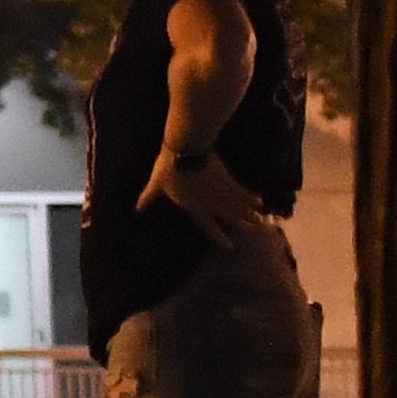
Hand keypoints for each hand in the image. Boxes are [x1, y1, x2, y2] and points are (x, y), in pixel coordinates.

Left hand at [145, 143, 267, 236]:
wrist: (186, 150)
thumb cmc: (168, 167)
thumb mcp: (156, 184)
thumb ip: (149, 197)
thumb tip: (137, 208)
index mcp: (192, 205)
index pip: (207, 225)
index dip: (218, 236)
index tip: (230, 247)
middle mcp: (209, 202)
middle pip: (228, 216)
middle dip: (241, 224)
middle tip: (254, 231)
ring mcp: (220, 191)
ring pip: (237, 205)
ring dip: (249, 213)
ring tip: (260, 220)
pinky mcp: (227, 178)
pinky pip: (241, 190)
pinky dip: (250, 196)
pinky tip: (259, 200)